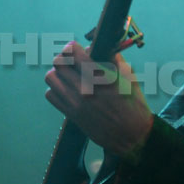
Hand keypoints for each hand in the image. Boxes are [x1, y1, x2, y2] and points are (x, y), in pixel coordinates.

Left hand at [44, 41, 153, 156]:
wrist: (132, 136)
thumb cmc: (133, 105)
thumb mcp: (129, 77)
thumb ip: (114, 59)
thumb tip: (101, 47)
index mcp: (99, 76)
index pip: (71, 52)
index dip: (72, 47)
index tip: (76, 49)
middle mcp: (84, 88)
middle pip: (58, 63)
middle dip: (64, 59)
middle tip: (72, 62)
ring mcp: (75, 102)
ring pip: (50, 78)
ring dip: (58, 74)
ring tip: (68, 76)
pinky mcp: (71, 114)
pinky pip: (50, 95)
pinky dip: (56, 90)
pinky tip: (67, 90)